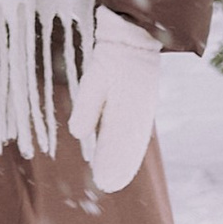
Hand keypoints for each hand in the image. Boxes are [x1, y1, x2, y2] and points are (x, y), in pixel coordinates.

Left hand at [67, 7, 160, 194]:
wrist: (135, 38)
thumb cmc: (112, 60)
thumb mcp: (94, 82)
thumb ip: (87, 109)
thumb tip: (79, 134)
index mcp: (127, 114)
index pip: (118, 148)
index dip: (111, 165)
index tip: (103, 182)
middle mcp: (138, 118)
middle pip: (128, 149)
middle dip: (118, 167)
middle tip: (107, 185)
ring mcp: (143, 112)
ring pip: (134, 143)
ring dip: (125, 160)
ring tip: (116, 177)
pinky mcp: (143, 105)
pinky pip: (137, 133)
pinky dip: (131, 147)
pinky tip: (126, 154)